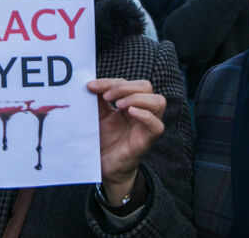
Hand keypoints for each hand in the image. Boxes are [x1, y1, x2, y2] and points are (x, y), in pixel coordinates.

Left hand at [87, 78, 164, 205]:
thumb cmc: (103, 140)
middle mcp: (142, 110)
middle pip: (146, 87)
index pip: (127, 83)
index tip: (91, 86)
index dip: (110, 82)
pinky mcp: (148, 139)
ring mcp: (147, 124)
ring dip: (137, 98)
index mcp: (130, 102)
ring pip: (158, 101)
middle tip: (106, 96)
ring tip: (118, 105)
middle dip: (125, 87)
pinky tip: (130, 113)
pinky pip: (157, 125)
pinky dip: (146, 115)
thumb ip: (97, 100)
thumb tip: (90, 83)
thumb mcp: (98, 116)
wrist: (104, 166)